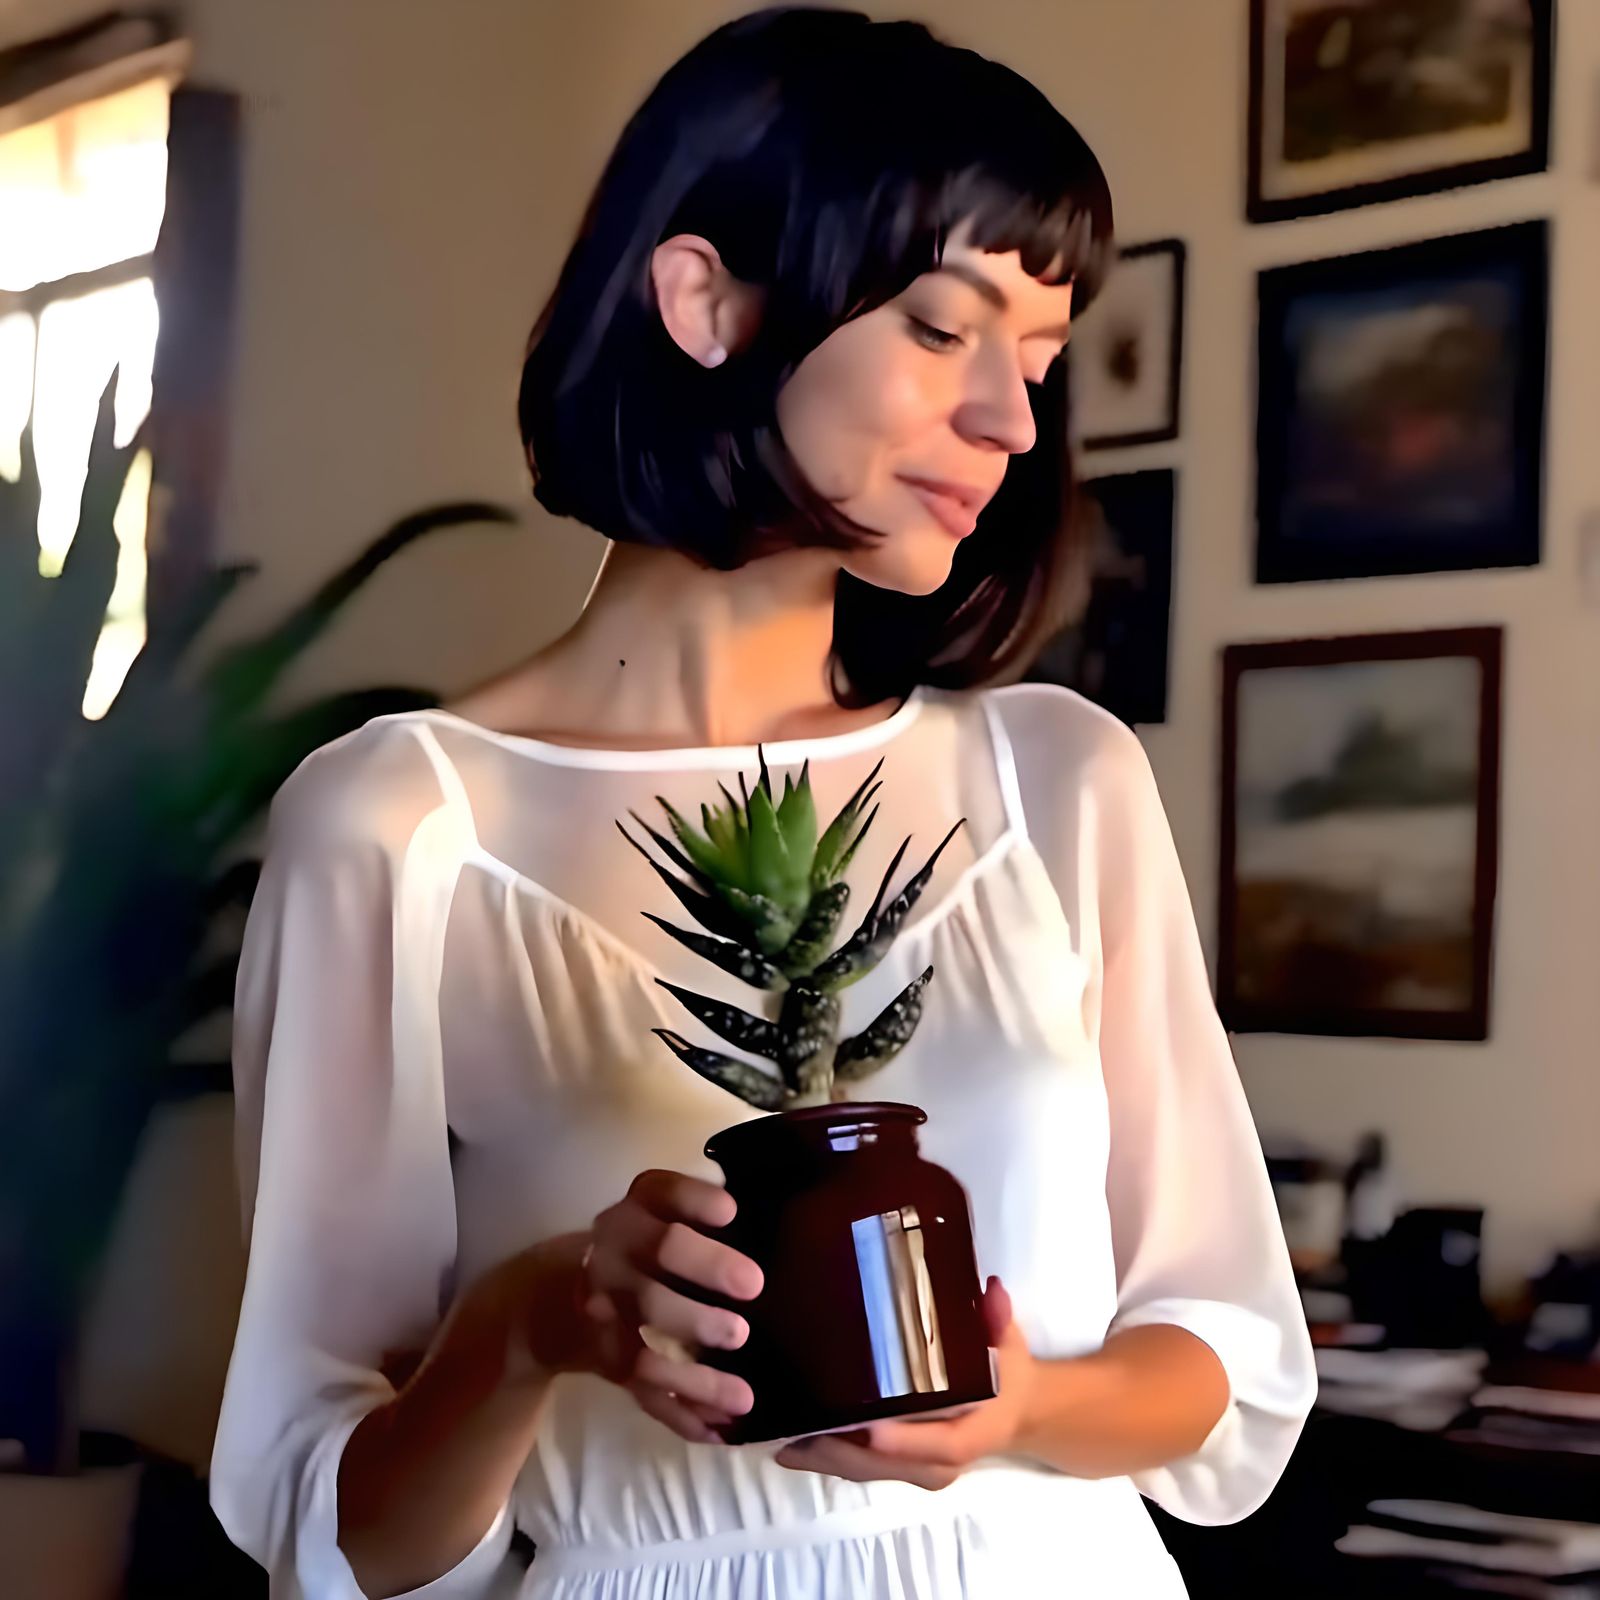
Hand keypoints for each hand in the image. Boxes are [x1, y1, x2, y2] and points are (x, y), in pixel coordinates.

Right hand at [576, 1169, 763, 1444]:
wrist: (559, 1299)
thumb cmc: (645, 1250)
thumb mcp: (663, 1217)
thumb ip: (707, 1215)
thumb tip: (780, 1216)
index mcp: (637, 1211)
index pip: (662, 1192)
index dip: (694, 1199)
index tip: (731, 1212)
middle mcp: (615, 1254)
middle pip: (657, 1258)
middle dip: (707, 1269)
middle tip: (753, 1287)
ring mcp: (606, 1312)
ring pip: (645, 1344)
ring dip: (695, 1373)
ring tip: (744, 1395)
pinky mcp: (608, 1361)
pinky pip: (644, 1392)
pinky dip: (682, 1414)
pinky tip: (722, 1429)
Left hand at [774, 1276, 1036, 1490]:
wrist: (1015, 1412)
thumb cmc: (1006, 1372)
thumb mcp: (1008, 1342)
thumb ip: (997, 1319)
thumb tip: (992, 1292)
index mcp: (973, 1431)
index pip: (941, 1445)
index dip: (904, 1440)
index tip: (868, 1428)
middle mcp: (942, 1462)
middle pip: (887, 1464)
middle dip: (841, 1450)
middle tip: (795, 1427)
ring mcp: (918, 1470)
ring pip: (866, 1471)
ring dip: (822, 1457)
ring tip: (778, 1434)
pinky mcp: (899, 1468)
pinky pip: (860, 1469)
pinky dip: (825, 1458)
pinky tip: (788, 1442)